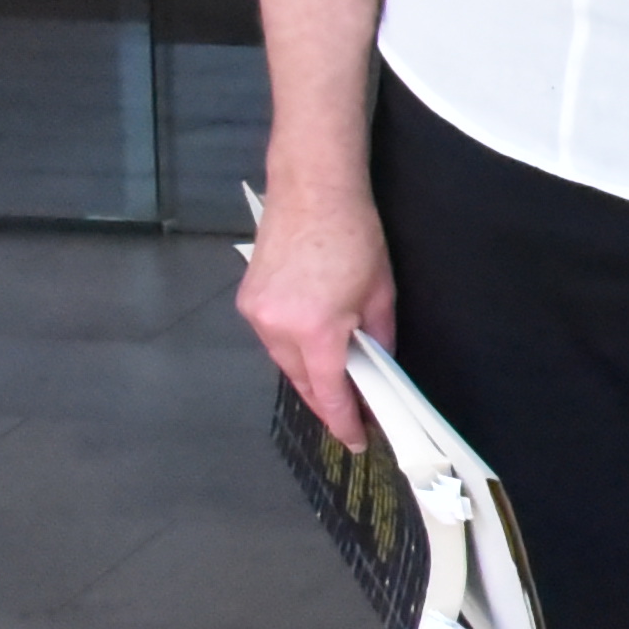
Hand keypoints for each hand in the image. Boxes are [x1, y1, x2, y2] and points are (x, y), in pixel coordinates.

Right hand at [237, 160, 397, 447]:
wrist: (313, 189)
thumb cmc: (354, 235)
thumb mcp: (381, 294)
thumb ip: (380, 339)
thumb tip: (378, 369)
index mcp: (315, 331)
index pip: (329, 393)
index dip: (344, 421)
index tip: (355, 439)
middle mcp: (277, 328)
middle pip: (303, 382)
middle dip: (327, 400)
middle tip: (352, 411)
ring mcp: (257, 314)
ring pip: (285, 362)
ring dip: (308, 373)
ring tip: (335, 377)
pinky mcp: (248, 300)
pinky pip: (271, 339)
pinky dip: (292, 348)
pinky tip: (311, 345)